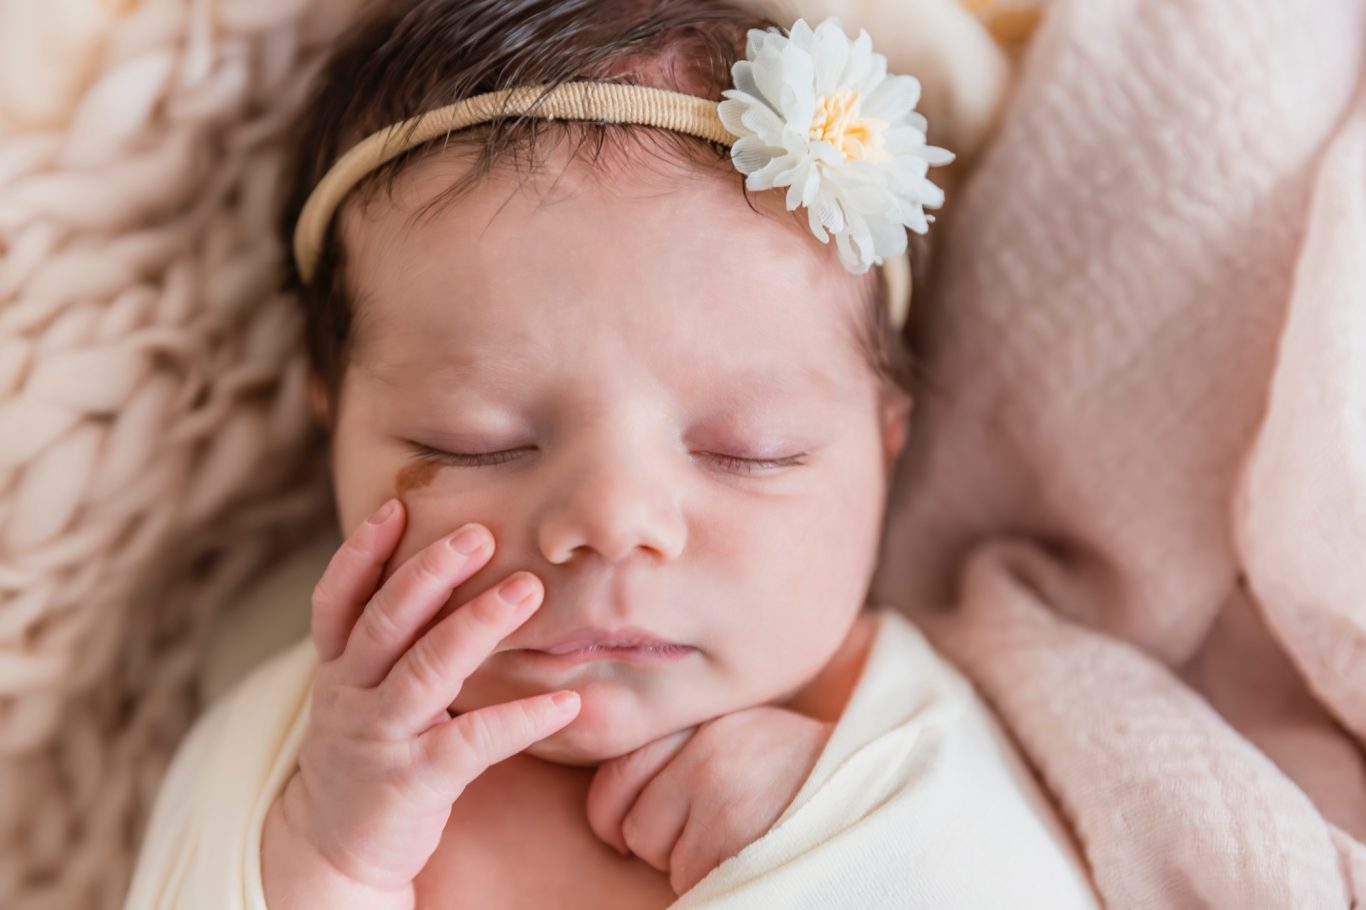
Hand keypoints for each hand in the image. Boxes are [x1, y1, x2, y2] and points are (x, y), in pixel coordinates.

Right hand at [261, 499, 580, 906]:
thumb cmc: (370, 752)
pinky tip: (565, 701)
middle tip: (480, 534)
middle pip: (386, 622)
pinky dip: (520, 719)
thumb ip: (391, 639)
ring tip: (527, 591)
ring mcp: (377, 738)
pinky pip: (470, 743)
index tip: (397, 505)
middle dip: (431, 573)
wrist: (334, 852)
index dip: (363, 551)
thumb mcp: (362, 690)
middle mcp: (349, 694)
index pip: (338, 598)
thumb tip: (445, 568)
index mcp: (338, 666)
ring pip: (425, 671)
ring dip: (477, 626)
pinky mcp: (410, 783)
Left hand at [585, 706, 833, 894]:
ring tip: (738, 839)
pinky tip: (750, 856)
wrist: (876, 792)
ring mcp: (720, 790)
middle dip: (657, 840)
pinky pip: (687, 878)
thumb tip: (604, 801)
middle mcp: (707, 746)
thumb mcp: (737, 738)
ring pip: (656, 853)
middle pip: (630, 821)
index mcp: (703, 719)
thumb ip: (679, 749)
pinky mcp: (733, 835)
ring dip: (686, 862)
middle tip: (708, 831)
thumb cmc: (793, 775)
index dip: (614, 812)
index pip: (616, 773)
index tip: (635, 824)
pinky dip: (712, 881)